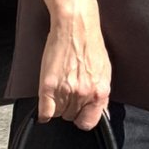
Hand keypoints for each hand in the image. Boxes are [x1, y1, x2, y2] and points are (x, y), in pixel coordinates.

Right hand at [37, 2, 111, 129]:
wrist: (76, 26)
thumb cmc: (90, 44)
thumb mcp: (105, 72)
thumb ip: (102, 94)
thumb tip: (100, 111)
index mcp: (99, 92)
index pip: (89, 122)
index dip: (82, 118)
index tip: (78, 114)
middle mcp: (83, 94)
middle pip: (71, 117)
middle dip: (69, 108)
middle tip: (67, 94)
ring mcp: (65, 91)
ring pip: (58, 114)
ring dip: (56, 106)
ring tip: (58, 90)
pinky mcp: (49, 85)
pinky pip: (45, 111)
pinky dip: (43, 112)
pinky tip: (46, 103)